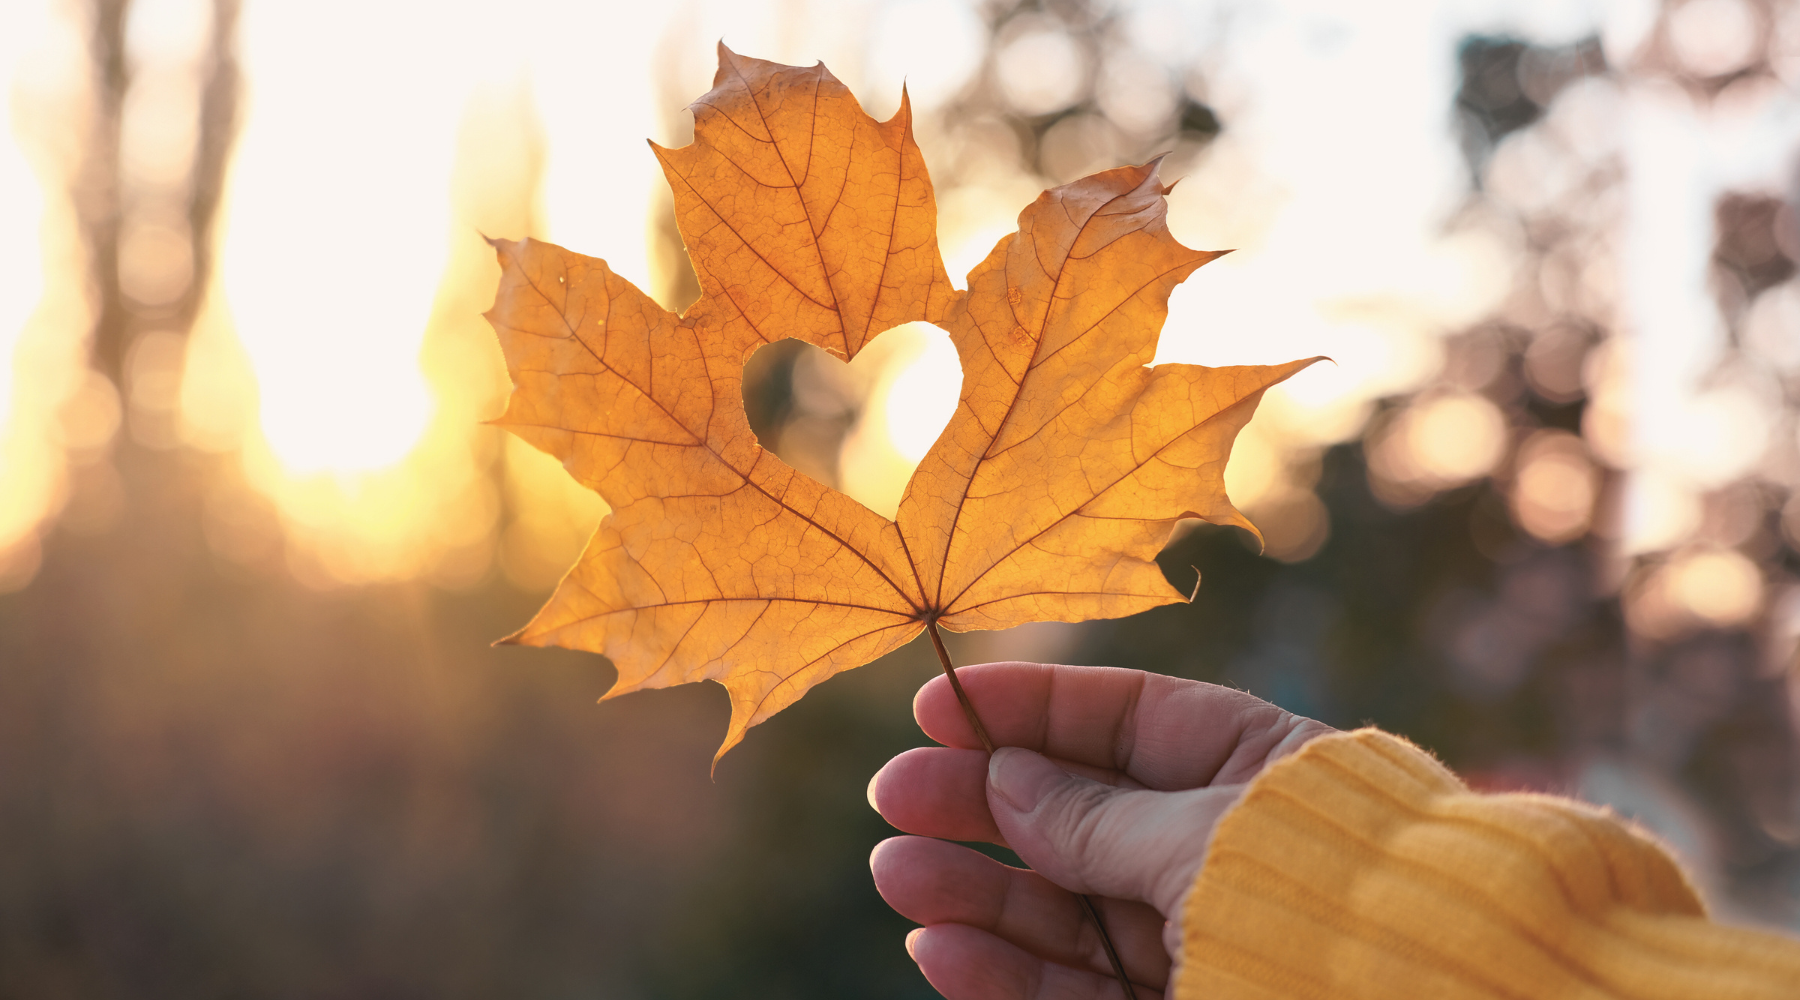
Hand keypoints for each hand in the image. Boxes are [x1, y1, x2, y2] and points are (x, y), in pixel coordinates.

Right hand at [867, 662, 1332, 998]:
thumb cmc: (1332, 909)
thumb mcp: (1205, 840)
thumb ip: (1098, 816)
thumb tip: (1005, 775)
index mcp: (1255, 772)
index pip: (1127, 720)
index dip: (1030, 707)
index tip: (936, 703)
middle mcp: (1219, 852)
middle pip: (1078, 817)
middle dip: (982, 805)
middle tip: (894, 795)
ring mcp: (1194, 941)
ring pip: (1062, 910)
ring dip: (974, 894)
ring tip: (897, 874)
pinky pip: (1073, 993)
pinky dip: (1001, 976)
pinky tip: (940, 951)